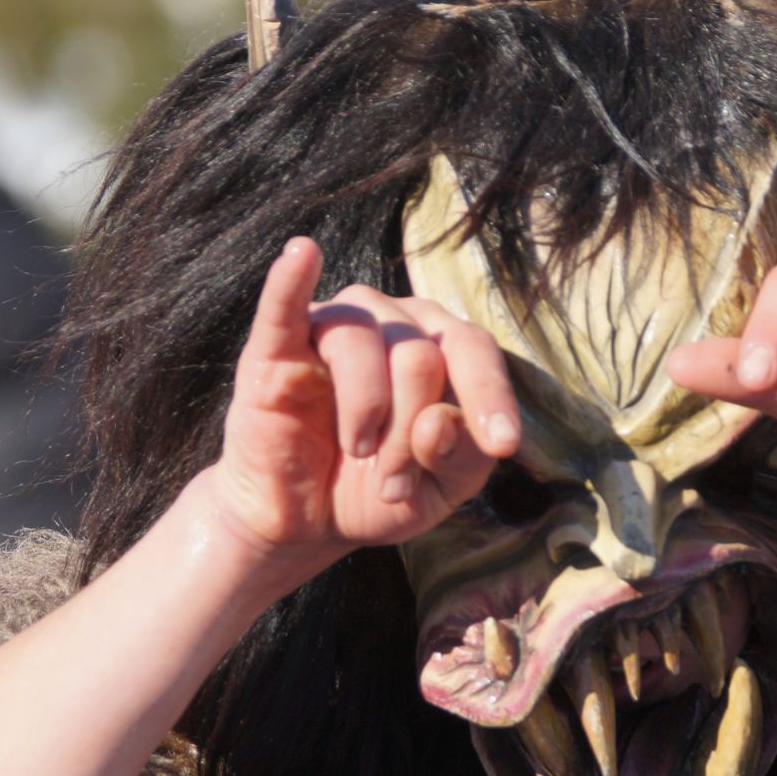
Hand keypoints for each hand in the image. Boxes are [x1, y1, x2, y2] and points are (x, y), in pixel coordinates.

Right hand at [202, 237, 522, 576]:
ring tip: (358, 455)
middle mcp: (389, 322)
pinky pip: (284, 306)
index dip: (490, 395)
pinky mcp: (275, 347)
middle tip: (393, 484)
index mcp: (438, 345)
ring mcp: (333, 326)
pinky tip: (302, 254)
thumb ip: (460, 456)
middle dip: (411, 436)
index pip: (473, 349)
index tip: (501, 445)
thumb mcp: (440, 489)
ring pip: (365, 345)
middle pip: (421, 357)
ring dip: (367, 418)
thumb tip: (439, 420)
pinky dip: (291, 280)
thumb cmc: (378, 491)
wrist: (304, 521)